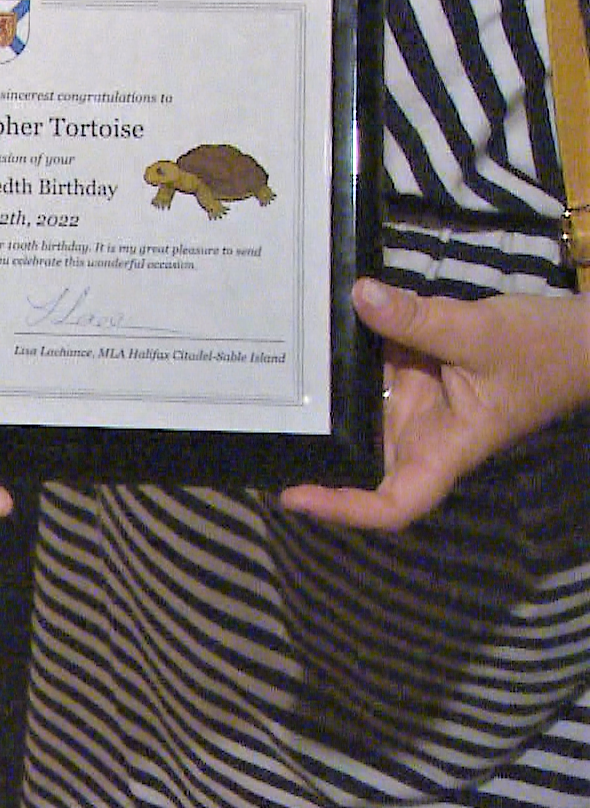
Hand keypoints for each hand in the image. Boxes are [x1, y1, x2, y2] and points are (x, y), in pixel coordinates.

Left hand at [281, 278, 589, 529]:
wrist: (580, 336)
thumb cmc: (543, 350)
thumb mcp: (481, 332)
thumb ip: (419, 319)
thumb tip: (360, 297)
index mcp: (443, 450)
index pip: (393, 504)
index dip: (344, 510)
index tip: (294, 498)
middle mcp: (419, 435)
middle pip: (358, 464)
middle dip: (311, 455)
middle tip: (250, 432)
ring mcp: (411, 405)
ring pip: (354, 416)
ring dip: (315, 403)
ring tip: (254, 384)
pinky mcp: (409, 374)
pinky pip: (366, 373)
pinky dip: (337, 358)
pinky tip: (297, 336)